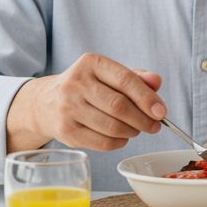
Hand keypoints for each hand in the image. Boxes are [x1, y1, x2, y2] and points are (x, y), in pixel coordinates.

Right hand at [6, 53, 166, 152]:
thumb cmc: (85, 87)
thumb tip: (156, 81)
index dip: (147, 98)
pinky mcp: (65, 132)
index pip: (125, 80)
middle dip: (143, 119)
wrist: (45, 103)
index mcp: (90, 63)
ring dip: (132, 131)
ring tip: (137, 129)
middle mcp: (75, 84)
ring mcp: (67, 108)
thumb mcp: (107, 75)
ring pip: (113, 127)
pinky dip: (119, 142)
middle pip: (120, 106)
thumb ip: (134, 77)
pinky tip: (121, 137)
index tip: (161, 111)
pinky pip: (102, 143)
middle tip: (154, 125)